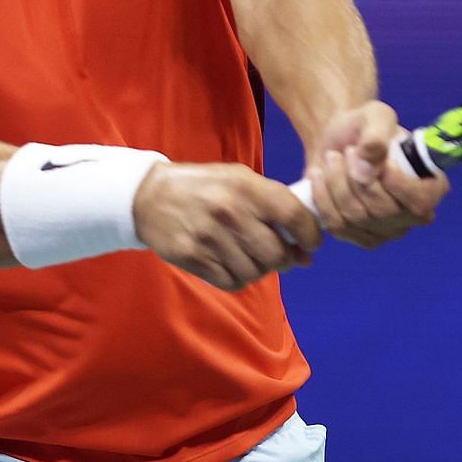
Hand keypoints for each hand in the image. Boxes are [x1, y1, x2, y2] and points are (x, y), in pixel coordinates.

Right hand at [133, 163, 322, 291]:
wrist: (150, 196)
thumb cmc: (204, 187)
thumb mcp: (240, 180)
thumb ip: (274, 207)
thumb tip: (306, 250)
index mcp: (245, 186)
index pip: (293, 215)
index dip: (311, 234)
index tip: (312, 243)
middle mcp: (229, 211)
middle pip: (276, 253)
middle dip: (285, 259)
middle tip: (280, 255)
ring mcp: (210, 237)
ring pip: (255, 272)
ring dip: (259, 269)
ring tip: (250, 256)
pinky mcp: (193, 257)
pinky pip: (232, 282)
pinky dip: (238, 278)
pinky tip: (231, 263)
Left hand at [305, 102, 448, 248]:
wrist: (338, 140)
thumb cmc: (365, 127)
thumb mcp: (375, 116)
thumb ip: (376, 137)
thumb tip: (366, 171)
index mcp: (431, 185)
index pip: (421, 201)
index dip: (399, 186)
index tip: (382, 163)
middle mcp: (414, 214)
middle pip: (383, 211)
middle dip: (356, 177)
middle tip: (347, 150)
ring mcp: (389, 231)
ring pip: (356, 217)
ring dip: (336, 182)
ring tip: (332, 157)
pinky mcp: (361, 237)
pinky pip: (338, 226)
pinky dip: (323, 198)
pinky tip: (319, 176)